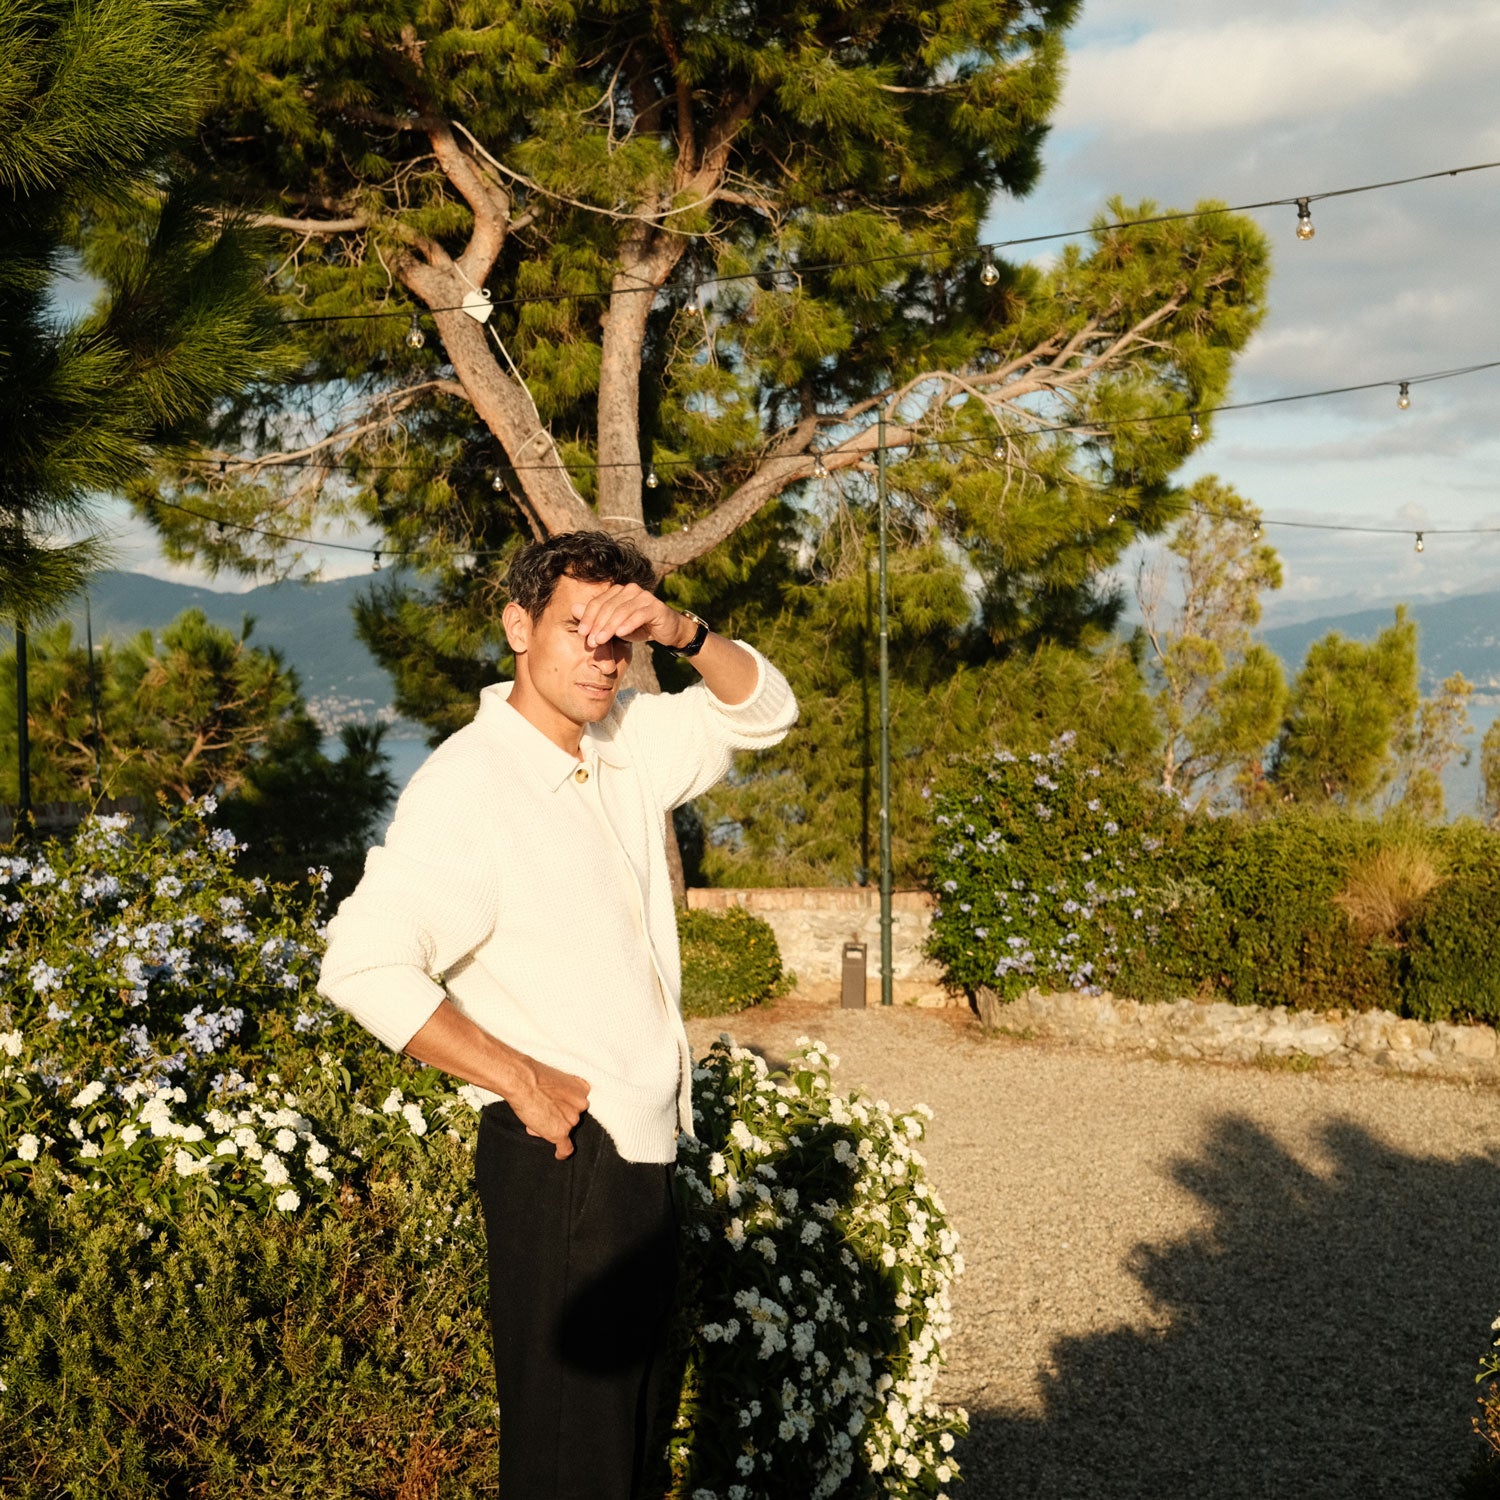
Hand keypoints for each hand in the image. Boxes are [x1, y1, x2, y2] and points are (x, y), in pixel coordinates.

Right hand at [509, 1058, 591, 1159]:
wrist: (522, 1081)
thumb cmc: (533, 1076)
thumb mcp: (556, 1080)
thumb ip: (561, 1095)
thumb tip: (553, 1110)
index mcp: (582, 1089)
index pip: (578, 1104)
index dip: (565, 1106)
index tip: (557, 1107)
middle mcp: (581, 1105)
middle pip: (572, 1117)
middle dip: (557, 1117)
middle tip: (541, 1110)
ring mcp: (572, 1120)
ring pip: (565, 1130)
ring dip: (551, 1128)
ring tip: (535, 1117)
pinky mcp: (560, 1132)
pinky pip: (565, 1148)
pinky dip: (562, 1152)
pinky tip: (559, 1155)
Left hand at [571, 583, 692, 652]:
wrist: (667, 632)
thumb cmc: (638, 628)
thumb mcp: (614, 626)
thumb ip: (596, 618)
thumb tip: (573, 609)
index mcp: (618, 591)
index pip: (598, 602)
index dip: (588, 617)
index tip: (581, 633)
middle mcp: (630, 590)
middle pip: (608, 606)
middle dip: (597, 625)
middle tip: (590, 641)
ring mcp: (644, 596)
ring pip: (622, 611)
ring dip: (609, 627)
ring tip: (601, 641)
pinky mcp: (656, 607)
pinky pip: (639, 615)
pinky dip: (628, 624)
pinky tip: (620, 634)